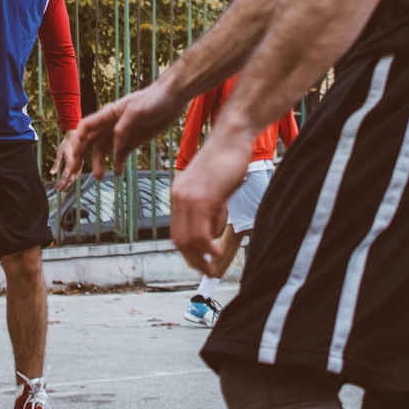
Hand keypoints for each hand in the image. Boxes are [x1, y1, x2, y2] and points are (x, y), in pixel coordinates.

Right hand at [53, 79, 179, 189]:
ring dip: (98, 163)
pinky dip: (117, 163)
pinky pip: (120, 155)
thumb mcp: (136, 111)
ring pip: (102, 150)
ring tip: (99, 177)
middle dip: (80, 156)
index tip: (75, 155)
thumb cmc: (152, 100)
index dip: (77, 141)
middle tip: (75, 171)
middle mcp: (110, 126)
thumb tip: (114, 147)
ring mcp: (120, 135)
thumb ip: (122, 128)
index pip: (85, 127)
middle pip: (89, 141)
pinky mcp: (132, 142)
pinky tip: (117, 171)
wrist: (171, 100)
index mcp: (107, 115)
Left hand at [171, 135, 252, 276]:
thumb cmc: (227, 159)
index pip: (177, 231)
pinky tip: (217, 253)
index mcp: (179, 194)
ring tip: (212, 268)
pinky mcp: (204, 197)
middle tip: (206, 272)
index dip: (188, 251)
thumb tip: (212, 233)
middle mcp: (179, 197)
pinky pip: (202, 230)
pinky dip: (209, 247)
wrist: (231, 136)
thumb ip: (211, 210)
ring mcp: (190, 198)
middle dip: (193, 260)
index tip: (199, 262)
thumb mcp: (215, 189)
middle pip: (179, 239)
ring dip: (201, 258)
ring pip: (189, 238)